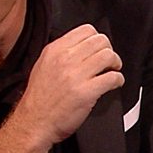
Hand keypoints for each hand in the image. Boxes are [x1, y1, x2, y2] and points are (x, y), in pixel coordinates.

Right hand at [0, 24, 123, 152]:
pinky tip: (114, 83)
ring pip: (108, 55)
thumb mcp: (43, 65)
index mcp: (55, 50)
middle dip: (109, 50)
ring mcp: (76, 75)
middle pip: (100, 41)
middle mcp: (65, 59)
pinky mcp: (87, 92)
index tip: (99, 48)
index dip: (98, 39)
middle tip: (109, 61)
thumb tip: (82, 46)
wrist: (34, 122)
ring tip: (113, 70)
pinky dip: (118, 79)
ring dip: (115, 63)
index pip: (86, 30)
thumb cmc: (39, 98)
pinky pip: (112, 77)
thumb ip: (61, 53)